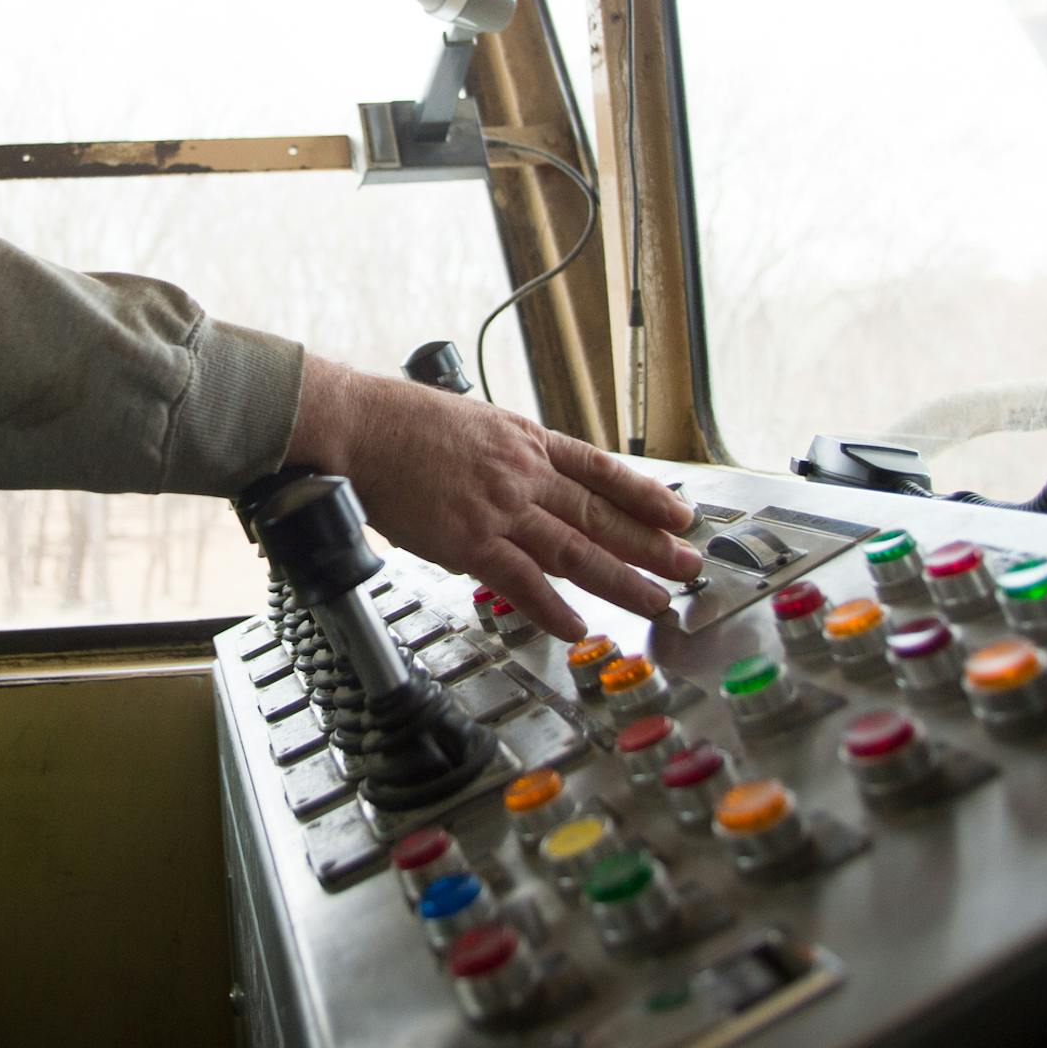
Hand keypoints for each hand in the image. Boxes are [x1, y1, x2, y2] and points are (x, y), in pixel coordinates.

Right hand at [285, 354, 699, 639]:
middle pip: (601, 515)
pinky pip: (522, 582)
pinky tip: (578, 626)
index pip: (600, 470)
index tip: (678, 515)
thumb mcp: (469, 422)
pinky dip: (553, 608)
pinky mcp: (470, 541)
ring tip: (656, 601)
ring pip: (576, 551)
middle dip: (650, 545)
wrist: (360, 425)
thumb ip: (501, 456)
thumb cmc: (399, 421)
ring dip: (621, 580)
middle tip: (687, 566)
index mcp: (524, 440)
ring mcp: (500, 509)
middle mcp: (523, 474)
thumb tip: (520, 484)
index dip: (645, 495)